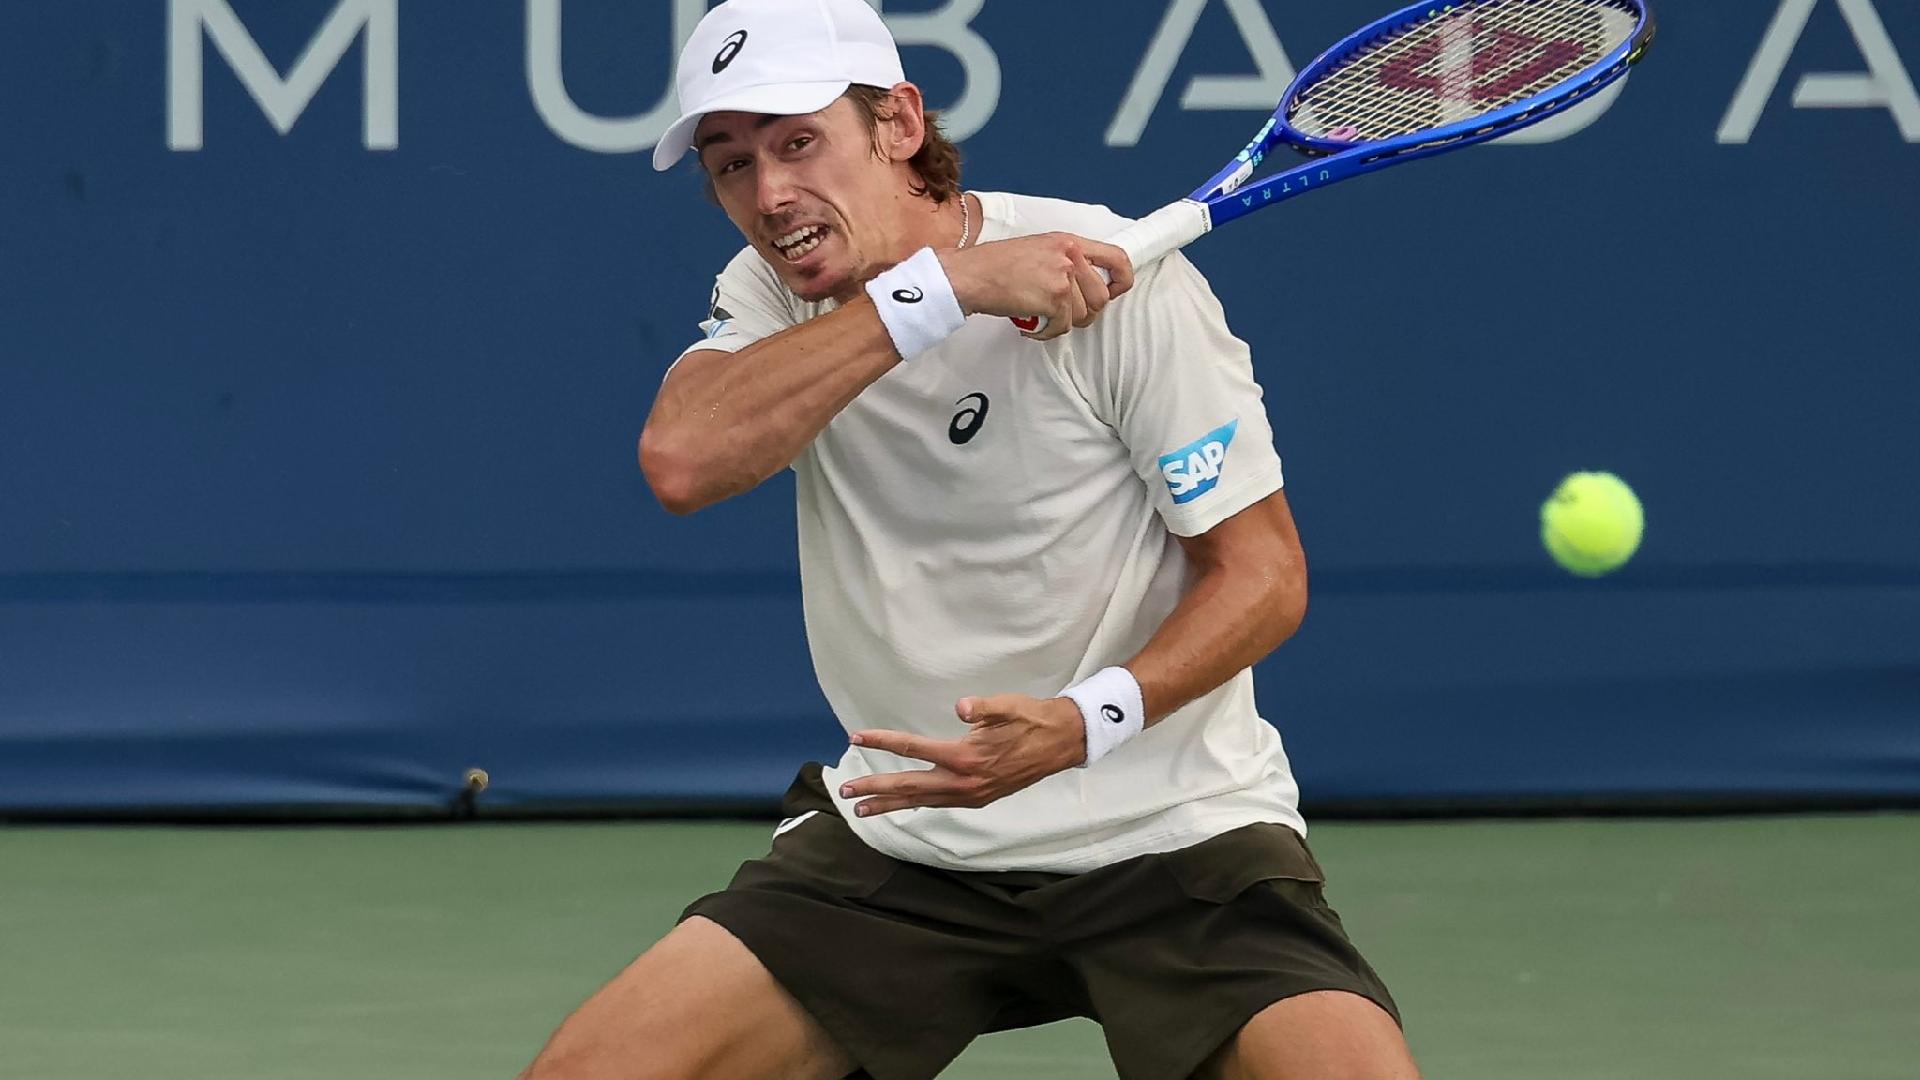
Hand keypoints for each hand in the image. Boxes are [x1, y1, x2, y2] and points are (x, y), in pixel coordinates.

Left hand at [840, 694, 1087, 815]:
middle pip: (909, 786)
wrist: (1062, 743)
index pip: (914, 749)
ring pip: (921, 802)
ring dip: (890, 805)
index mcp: (967, 758)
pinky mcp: (977, 798)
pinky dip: (915, 805)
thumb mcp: (1009, 706)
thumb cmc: (1032, 719)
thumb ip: (983, 708)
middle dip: (874, 789)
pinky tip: (903, 805)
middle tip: (845, 791)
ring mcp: (971, 795)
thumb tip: (960, 707)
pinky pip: (937, 804)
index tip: (856, 738)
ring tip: (861, 810)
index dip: (882, 742)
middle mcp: (964, 783)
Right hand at [938, 233, 1135, 341]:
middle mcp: (1070, 256)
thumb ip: (1065, 261)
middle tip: (1062, 314)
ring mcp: (1063, 277)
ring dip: (1061, 324)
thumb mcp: (1038, 249)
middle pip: (1101, 297)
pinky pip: (1062, 327)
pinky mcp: (1053, 299)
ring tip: (1039, 316)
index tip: (1114, 292)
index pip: (1117, 257)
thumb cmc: (996, 265)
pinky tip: (1030, 324)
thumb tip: (1086, 285)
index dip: (1122, 280)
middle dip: (1084, 313)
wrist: (971, 275)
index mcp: (1069, 242)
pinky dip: (1046, 332)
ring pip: (1082, 316)